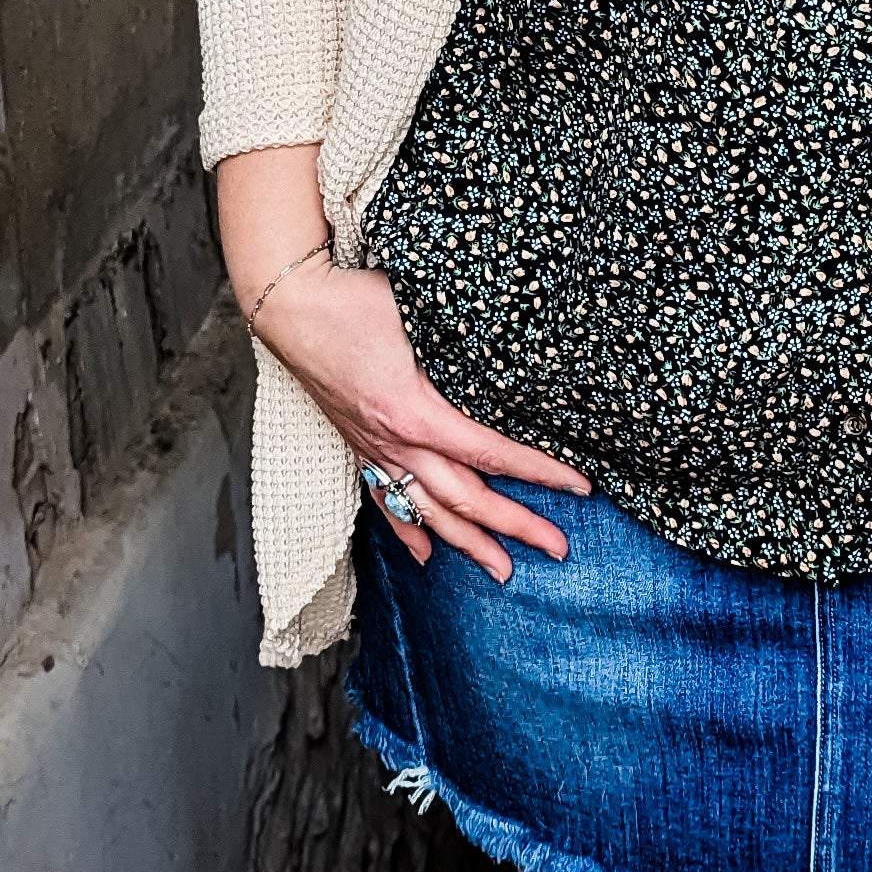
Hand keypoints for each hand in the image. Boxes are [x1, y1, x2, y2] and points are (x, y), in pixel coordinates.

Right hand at [251, 260, 589, 580]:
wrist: (291, 306)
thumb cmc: (355, 301)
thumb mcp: (421, 314)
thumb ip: (466, 343)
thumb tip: (518, 353)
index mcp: (416, 411)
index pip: (491, 453)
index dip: (539, 472)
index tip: (579, 486)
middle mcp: (395, 441)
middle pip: (465, 498)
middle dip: (515, 525)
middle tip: (557, 548)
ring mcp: (373, 449)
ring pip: (427, 511)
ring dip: (467, 544)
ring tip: (502, 570)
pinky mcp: (358, 445)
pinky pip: (384, 499)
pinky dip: (406, 530)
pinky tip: (425, 554)